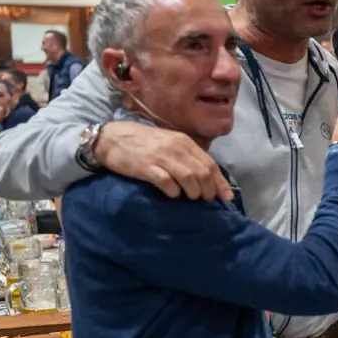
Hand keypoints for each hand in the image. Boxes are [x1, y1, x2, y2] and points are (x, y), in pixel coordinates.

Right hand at [97, 120, 233, 201]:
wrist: (111, 137)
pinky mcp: (145, 167)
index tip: (226, 198)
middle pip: (202, 173)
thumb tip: (206, 177)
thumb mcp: (170, 142)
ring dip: (193, 192)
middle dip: (208, 190)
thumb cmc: (144, 142)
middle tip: (205, 200)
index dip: (220, 183)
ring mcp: (160, 157)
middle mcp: (176, 148)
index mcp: (184, 142)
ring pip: (188, 178)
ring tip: (191, 198)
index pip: (210, 164)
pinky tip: (173, 194)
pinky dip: (173, 191)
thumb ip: (187, 156)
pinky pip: (166, 182)